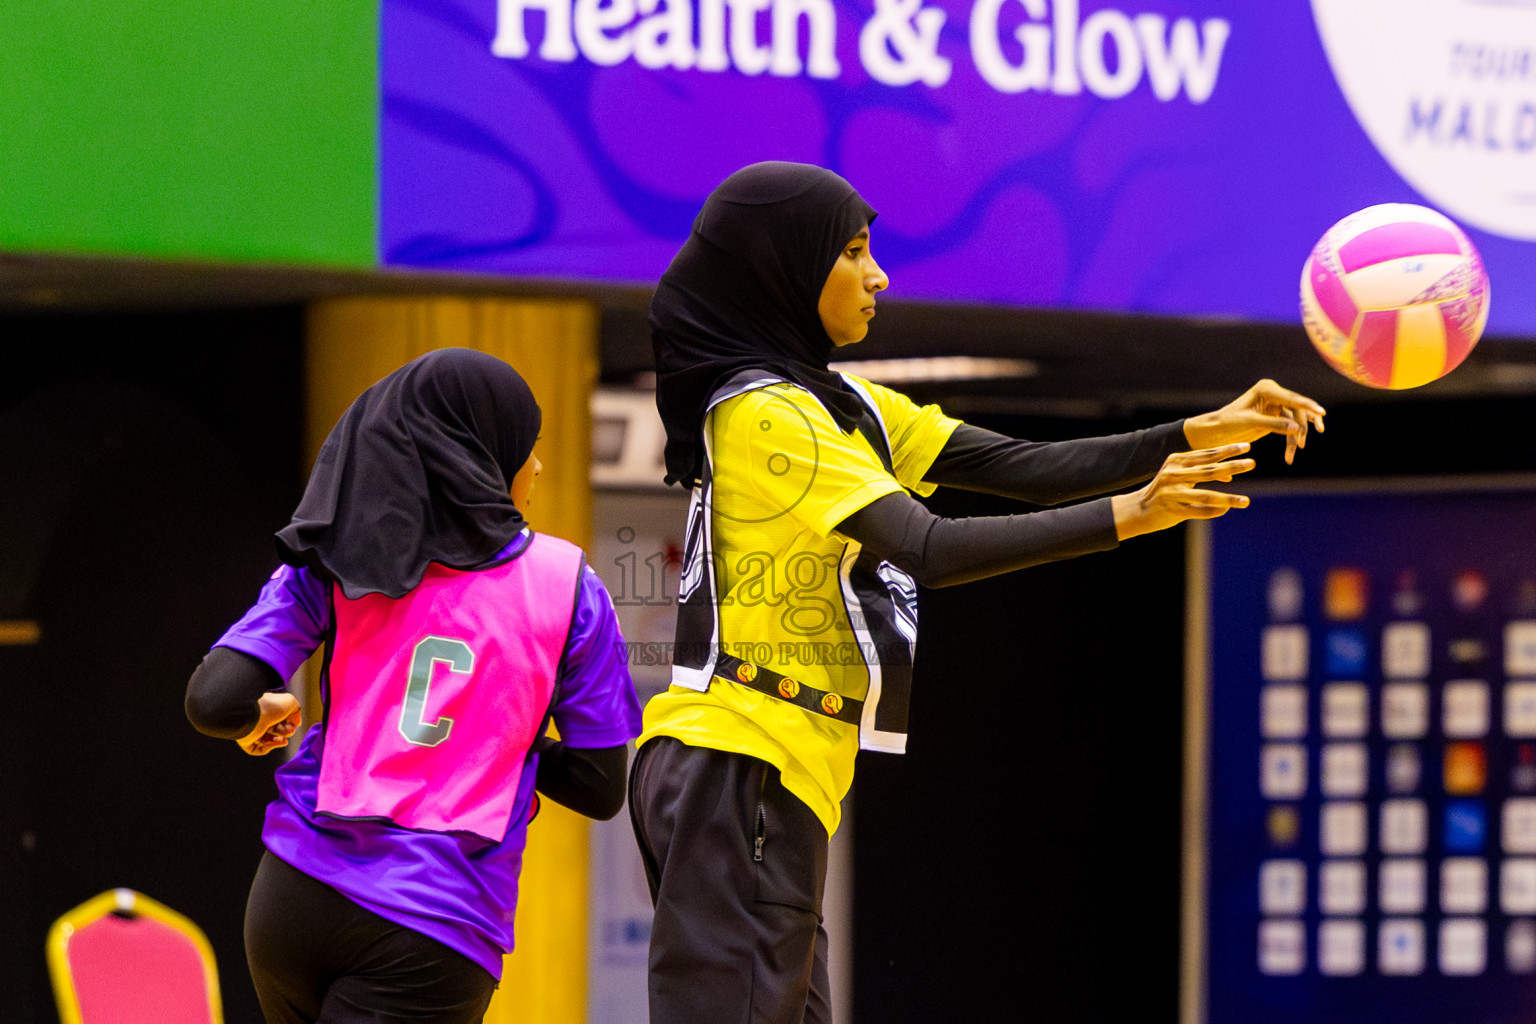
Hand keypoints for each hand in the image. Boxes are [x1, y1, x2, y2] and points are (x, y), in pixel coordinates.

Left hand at [238, 692, 302, 755]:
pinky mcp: (247, 741)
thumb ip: (296, 711)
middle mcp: (260, 719)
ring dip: (279, 741)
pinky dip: (268, 748)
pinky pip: (259, 749)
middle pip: (277, 730)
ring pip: (269, 740)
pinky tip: (272, 744)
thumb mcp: (290, 702)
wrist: (253, 716)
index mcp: (268, 709)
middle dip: (286, 732)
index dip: (290, 723)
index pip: (281, 719)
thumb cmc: (271, 707)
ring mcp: (253, 730)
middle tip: (289, 731)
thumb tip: (296, 723)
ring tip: (283, 740)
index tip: (294, 724)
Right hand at [1112, 443, 1254, 539]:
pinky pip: (1198, 511)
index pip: (1207, 454)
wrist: (1137, 509)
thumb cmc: (1164, 491)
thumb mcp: (1179, 475)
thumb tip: (1229, 474)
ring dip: (1228, 499)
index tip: (1246, 446)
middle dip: (1232, 466)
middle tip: (1252, 463)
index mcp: (1176, 461)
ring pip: (1206, 495)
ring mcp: (1172, 493)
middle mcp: (1173, 474)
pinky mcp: (1172, 510)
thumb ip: (1201, 471)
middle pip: (1209, 470)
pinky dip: (1214, 511)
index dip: (1227, 450)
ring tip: (1246, 501)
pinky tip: (1227, 510)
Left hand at [1183, 379, 1325, 464]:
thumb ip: (1274, 424)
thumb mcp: (1250, 423)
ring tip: (1296, 450)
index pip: (1291, 398)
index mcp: (1266, 389)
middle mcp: (1273, 394)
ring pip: (1295, 420)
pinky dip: (1291, 439)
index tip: (1322, 413)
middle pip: (1297, 410)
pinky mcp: (1275, 417)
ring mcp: (1276, 405)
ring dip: (1296, 436)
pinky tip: (1292, 453)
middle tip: (1300, 444)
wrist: (1214, 432)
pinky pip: (1289, 427)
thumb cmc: (1227, 423)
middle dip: (1300, 427)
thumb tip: (1297, 428)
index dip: (1308, 406)